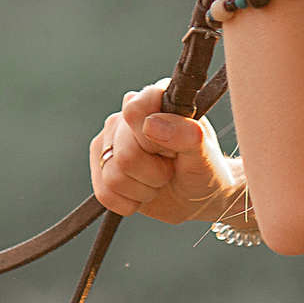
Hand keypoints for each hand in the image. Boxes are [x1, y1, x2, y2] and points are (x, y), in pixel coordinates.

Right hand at [88, 78, 240, 224]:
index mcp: (154, 99)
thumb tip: (151, 124)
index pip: (134, 112)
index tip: (172, 151)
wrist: (197, 198)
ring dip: (143, 189)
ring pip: (113, 176)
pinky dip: (129, 202)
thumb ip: (185, 134)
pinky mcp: (99, 166)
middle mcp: (125, 116)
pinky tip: (143, 193)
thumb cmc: (203, 170)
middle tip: (170, 169)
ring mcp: (108, 141)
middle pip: (125, 154)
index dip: (152, 139)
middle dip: (154, 173)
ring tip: (158, 181)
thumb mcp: (204, 154)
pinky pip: (104, 193)